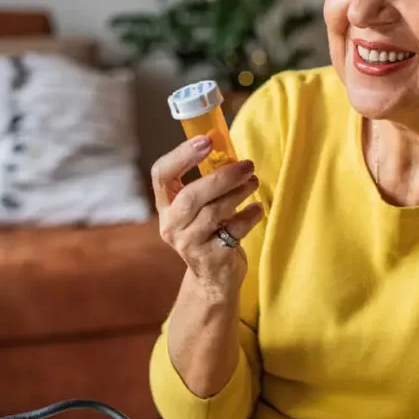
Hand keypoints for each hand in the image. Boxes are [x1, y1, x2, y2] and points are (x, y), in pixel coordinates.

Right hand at [151, 135, 263, 292]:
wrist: (213, 277)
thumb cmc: (209, 232)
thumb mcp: (200, 208)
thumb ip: (207, 183)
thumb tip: (230, 152)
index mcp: (165, 206)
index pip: (161, 175)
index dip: (181, 156)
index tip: (206, 141)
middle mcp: (171, 226)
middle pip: (191, 196)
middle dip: (221, 177)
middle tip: (246, 165)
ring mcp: (189, 244)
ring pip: (214, 213)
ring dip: (238, 193)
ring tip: (253, 182)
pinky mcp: (211, 259)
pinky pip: (234, 231)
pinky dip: (249, 216)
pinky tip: (257, 209)